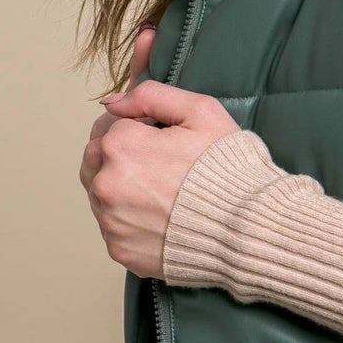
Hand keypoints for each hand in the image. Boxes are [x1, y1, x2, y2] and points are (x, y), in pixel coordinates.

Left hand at [81, 26, 238, 277]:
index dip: (137, 127)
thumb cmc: (228, 169)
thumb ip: (151, 94)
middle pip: (95, 158)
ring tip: (159, 190)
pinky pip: (112, 226)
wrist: (247, 230)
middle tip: (158, 163)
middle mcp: (106, 184)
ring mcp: (111, 220)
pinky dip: (128, 219)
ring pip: (99, 193)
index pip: (110, 124)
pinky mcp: (119, 248)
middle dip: (119, 154)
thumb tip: (113, 100)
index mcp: (121, 144)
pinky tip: (158, 215)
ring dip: (119, 187)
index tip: (162, 139)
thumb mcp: (201, 112)